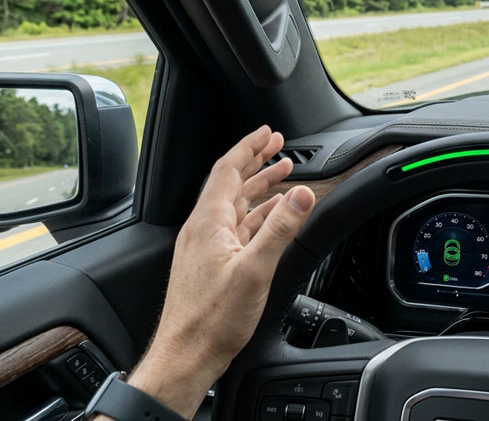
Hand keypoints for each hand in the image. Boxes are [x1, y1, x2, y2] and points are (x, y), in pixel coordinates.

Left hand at [122, 126, 316, 418]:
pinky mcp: (210, 264)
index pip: (228, 170)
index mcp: (209, 223)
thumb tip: (302, 194)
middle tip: (278, 144)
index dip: (249, 147)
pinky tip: (271, 217)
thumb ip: (280, 229)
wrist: (186, 356)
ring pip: (235, 205)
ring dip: (259, 186)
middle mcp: (203, 230)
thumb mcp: (254, 270)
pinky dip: (256, 214)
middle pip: (231, 182)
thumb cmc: (212, 321)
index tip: (268, 133)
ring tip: (281, 173)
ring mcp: (205, 247)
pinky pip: (236, 227)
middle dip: (256, 160)